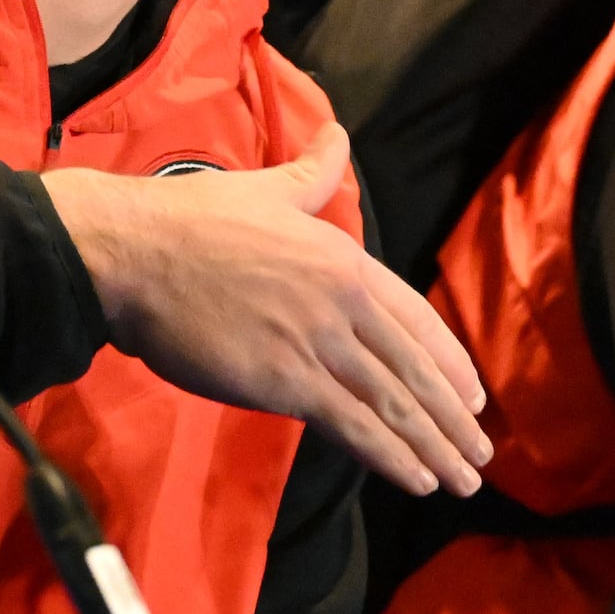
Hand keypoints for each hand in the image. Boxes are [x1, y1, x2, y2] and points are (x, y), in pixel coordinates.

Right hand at [40, 123, 491, 497]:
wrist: (134, 253)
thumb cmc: (191, 220)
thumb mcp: (267, 186)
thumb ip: (314, 171)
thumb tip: (338, 133)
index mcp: (344, 259)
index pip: (417, 319)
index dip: (450, 363)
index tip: (473, 396)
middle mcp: (342, 301)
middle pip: (415, 369)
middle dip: (453, 418)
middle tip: (481, 457)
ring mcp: (315, 342)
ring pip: (393, 402)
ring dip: (433, 446)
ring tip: (461, 480)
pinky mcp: (283, 381)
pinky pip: (352, 424)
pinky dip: (390, 454)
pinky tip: (415, 476)